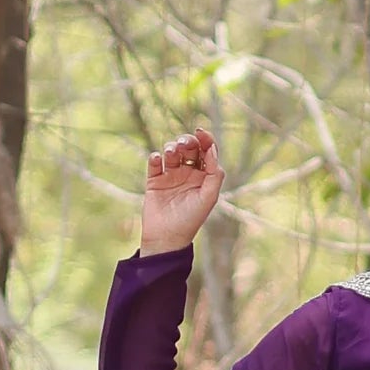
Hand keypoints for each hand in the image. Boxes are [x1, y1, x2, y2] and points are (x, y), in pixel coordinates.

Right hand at [139, 130, 222, 252]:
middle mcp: (188, 173)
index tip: (200, 132)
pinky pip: (154, 163)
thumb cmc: (192, 219)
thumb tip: (213, 149)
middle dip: (187, 142)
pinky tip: (158, 159)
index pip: (206, 152)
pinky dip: (156, 157)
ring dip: (171, 147)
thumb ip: (214, 174)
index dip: (205, 140)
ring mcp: (170, 175)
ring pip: (172, 152)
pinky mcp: (154, 180)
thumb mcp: (209, 197)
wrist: (167, 237)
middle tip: (184, 144)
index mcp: (204, 176)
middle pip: (189, 148)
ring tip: (170, 154)